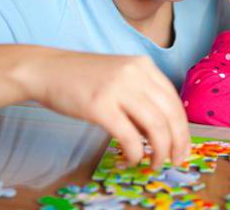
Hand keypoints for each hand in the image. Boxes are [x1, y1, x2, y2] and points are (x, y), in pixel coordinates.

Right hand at [19, 48, 190, 167]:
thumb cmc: (82, 77)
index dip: (182, 128)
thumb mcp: (120, 77)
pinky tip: (132, 158)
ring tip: (155, 163)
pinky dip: (136, 152)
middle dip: (177, 142)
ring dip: (160, 150)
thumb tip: (161, 132)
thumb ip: (141, 97)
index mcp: (143, 65)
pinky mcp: (100, 105)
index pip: (174, 100)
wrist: (47, 69)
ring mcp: (117, 88)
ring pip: (155, 126)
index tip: (182, 146)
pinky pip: (129, 136)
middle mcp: (135, 73)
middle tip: (175, 160)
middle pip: (170, 114)